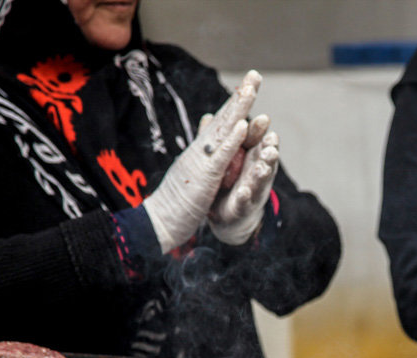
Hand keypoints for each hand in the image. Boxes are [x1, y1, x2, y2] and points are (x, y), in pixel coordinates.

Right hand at [143, 70, 261, 252]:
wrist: (159, 222)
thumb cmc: (176, 201)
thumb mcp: (190, 173)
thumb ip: (199, 155)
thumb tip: (204, 142)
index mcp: (199, 151)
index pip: (220, 124)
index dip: (235, 104)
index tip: (250, 85)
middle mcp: (200, 150)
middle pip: (223, 119)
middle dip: (240, 97)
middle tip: (256, 75)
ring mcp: (201, 161)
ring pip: (223, 131)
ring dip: (238, 110)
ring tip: (252, 90)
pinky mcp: (203, 176)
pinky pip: (220, 155)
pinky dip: (232, 139)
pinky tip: (243, 125)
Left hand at [208, 121, 279, 245]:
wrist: (231, 218)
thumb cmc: (231, 182)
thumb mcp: (227, 159)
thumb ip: (221, 140)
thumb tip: (209, 116)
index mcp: (252, 158)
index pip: (258, 141)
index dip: (260, 131)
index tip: (264, 119)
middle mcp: (256, 173)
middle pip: (265, 159)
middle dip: (269, 150)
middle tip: (271, 141)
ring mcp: (252, 190)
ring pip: (260, 180)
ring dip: (262, 172)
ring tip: (262, 166)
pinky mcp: (243, 207)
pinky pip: (244, 201)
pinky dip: (245, 197)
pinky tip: (244, 191)